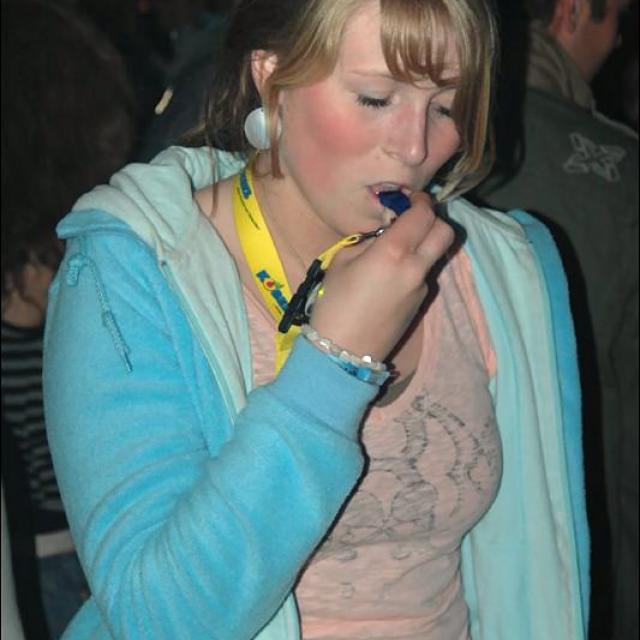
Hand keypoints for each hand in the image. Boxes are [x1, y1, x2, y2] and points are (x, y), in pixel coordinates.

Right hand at [309, 192, 454, 361]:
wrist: (343, 351)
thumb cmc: (334, 304)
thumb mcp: (341, 262)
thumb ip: (368, 242)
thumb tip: (382, 237)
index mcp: (394, 251)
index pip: (423, 214)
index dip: (419, 201)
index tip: (408, 199)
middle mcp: (415, 266)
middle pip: (445, 232)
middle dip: (432, 219)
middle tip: (412, 220)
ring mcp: (422, 287)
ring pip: (436, 254)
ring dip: (424, 244)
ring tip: (397, 250)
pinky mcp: (421, 302)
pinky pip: (424, 274)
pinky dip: (415, 266)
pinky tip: (390, 277)